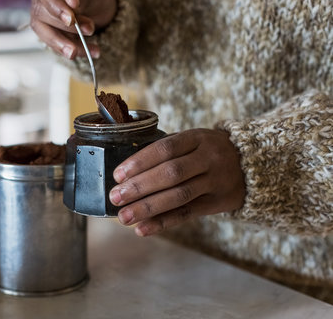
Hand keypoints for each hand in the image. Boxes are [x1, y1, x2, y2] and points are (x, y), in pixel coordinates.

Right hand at [30, 0, 116, 58]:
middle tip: (90, 30)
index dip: (55, 6)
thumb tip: (70, 1)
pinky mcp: (48, 31)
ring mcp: (43, 14)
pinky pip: (56, 44)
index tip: (70, 19)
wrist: (98, 4)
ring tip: (90, 50)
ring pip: (45, 33)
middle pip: (43, 14)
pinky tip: (91, 51)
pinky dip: (74, 49)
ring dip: (67, 44)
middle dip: (67, 28)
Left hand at [109, 129, 245, 235]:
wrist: (253, 164)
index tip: (118, 175)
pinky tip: (143, 229)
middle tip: (115, 197)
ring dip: (148, 208)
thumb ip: (165, 151)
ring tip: (124, 217)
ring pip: (179, 196)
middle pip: (171, 173)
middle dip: (140, 187)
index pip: (165, 149)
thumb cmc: (208, 151)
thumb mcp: (193, 140)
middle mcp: (208, 158)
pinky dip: (163, 223)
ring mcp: (215, 181)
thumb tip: (126, 172)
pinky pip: (187, 214)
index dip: (140, 162)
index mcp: (197, 138)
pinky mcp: (218, 203)